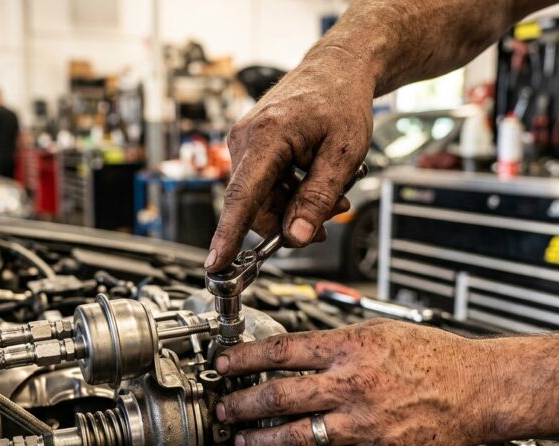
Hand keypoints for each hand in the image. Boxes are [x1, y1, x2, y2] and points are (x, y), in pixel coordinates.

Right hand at [206, 49, 374, 271]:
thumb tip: (296, 237)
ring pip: (260, 200)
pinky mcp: (250, 147)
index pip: (242, 197)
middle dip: (290, 221)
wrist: (337, 68)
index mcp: (267, 137)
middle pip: (256, 206)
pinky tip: (314, 184)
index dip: (228, 235)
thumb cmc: (341, 101)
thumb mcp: (343, 155)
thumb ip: (318, 199)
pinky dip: (288, 193)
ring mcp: (244, 143)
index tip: (215, 263)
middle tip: (331, 217)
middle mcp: (245, 139)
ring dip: (293, 207)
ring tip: (332, 195)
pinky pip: (262, 186)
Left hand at [214, 319, 494, 445]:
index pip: (282, 350)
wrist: (478, 387)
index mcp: (350, 348)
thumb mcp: (379, 332)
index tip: (224, 364)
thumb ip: (336, 343)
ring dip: (262, 441)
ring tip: (244, 441)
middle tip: (224, 408)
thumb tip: (296, 351)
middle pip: (278, 396)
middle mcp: (351, 385)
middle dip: (241, 404)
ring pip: (296, 436)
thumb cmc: (434, 357)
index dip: (244, 358)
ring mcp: (362, 423)